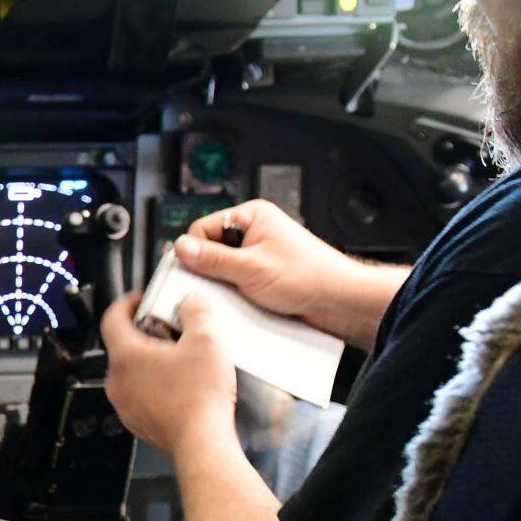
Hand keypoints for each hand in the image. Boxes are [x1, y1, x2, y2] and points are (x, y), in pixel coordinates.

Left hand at [102, 290, 238, 458]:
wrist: (202, 443)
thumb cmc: (200, 396)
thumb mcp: (206, 339)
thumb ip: (196, 311)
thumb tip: (190, 301)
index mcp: (125, 356)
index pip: (111, 318)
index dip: (127, 302)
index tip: (141, 299)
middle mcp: (117, 381)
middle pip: (123, 345)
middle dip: (145, 333)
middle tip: (171, 329)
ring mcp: (124, 404)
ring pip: (131, 372)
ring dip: (151, 361)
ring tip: (180, 358)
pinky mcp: (137, 421)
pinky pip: (140, 394)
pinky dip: (155, 384)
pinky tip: (181, 385)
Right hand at [173, 200, 397, 351]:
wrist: (340, 301)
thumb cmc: (308, 276)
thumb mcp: (250, 268)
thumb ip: (212, 259)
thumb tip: (181, 248)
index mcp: (252, 216)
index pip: (203, 229)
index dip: (195, 251)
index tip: (192, 272)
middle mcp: (254, 232)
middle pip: (211, 250)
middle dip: (210, 271)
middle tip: (216, 287)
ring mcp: (259, 255)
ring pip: (223, 269)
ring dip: (224, 285)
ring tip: (237, 296)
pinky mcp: (263, 275)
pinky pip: (237, 283)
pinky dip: (236, 294)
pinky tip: (244, 304)